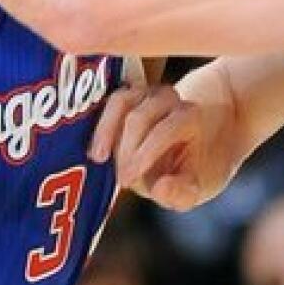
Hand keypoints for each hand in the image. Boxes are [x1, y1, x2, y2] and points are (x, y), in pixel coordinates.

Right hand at [89, 83, 217, 208]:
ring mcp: (145, 92)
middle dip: (126, 150)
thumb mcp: (190, 188)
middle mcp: (168, 98)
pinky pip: (107, 100)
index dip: (144, 155)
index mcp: (189, 117)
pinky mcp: (125, 93)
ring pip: (121, 101)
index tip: (127, 180)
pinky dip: (98, 125)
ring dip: (105, 132)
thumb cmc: (184, 168)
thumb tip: (160, 187)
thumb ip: (180, 192)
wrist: (182, 143)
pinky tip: (93, 151)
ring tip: (98, 159)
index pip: (166, 129)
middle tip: (119, 179)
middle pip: (140, 117)